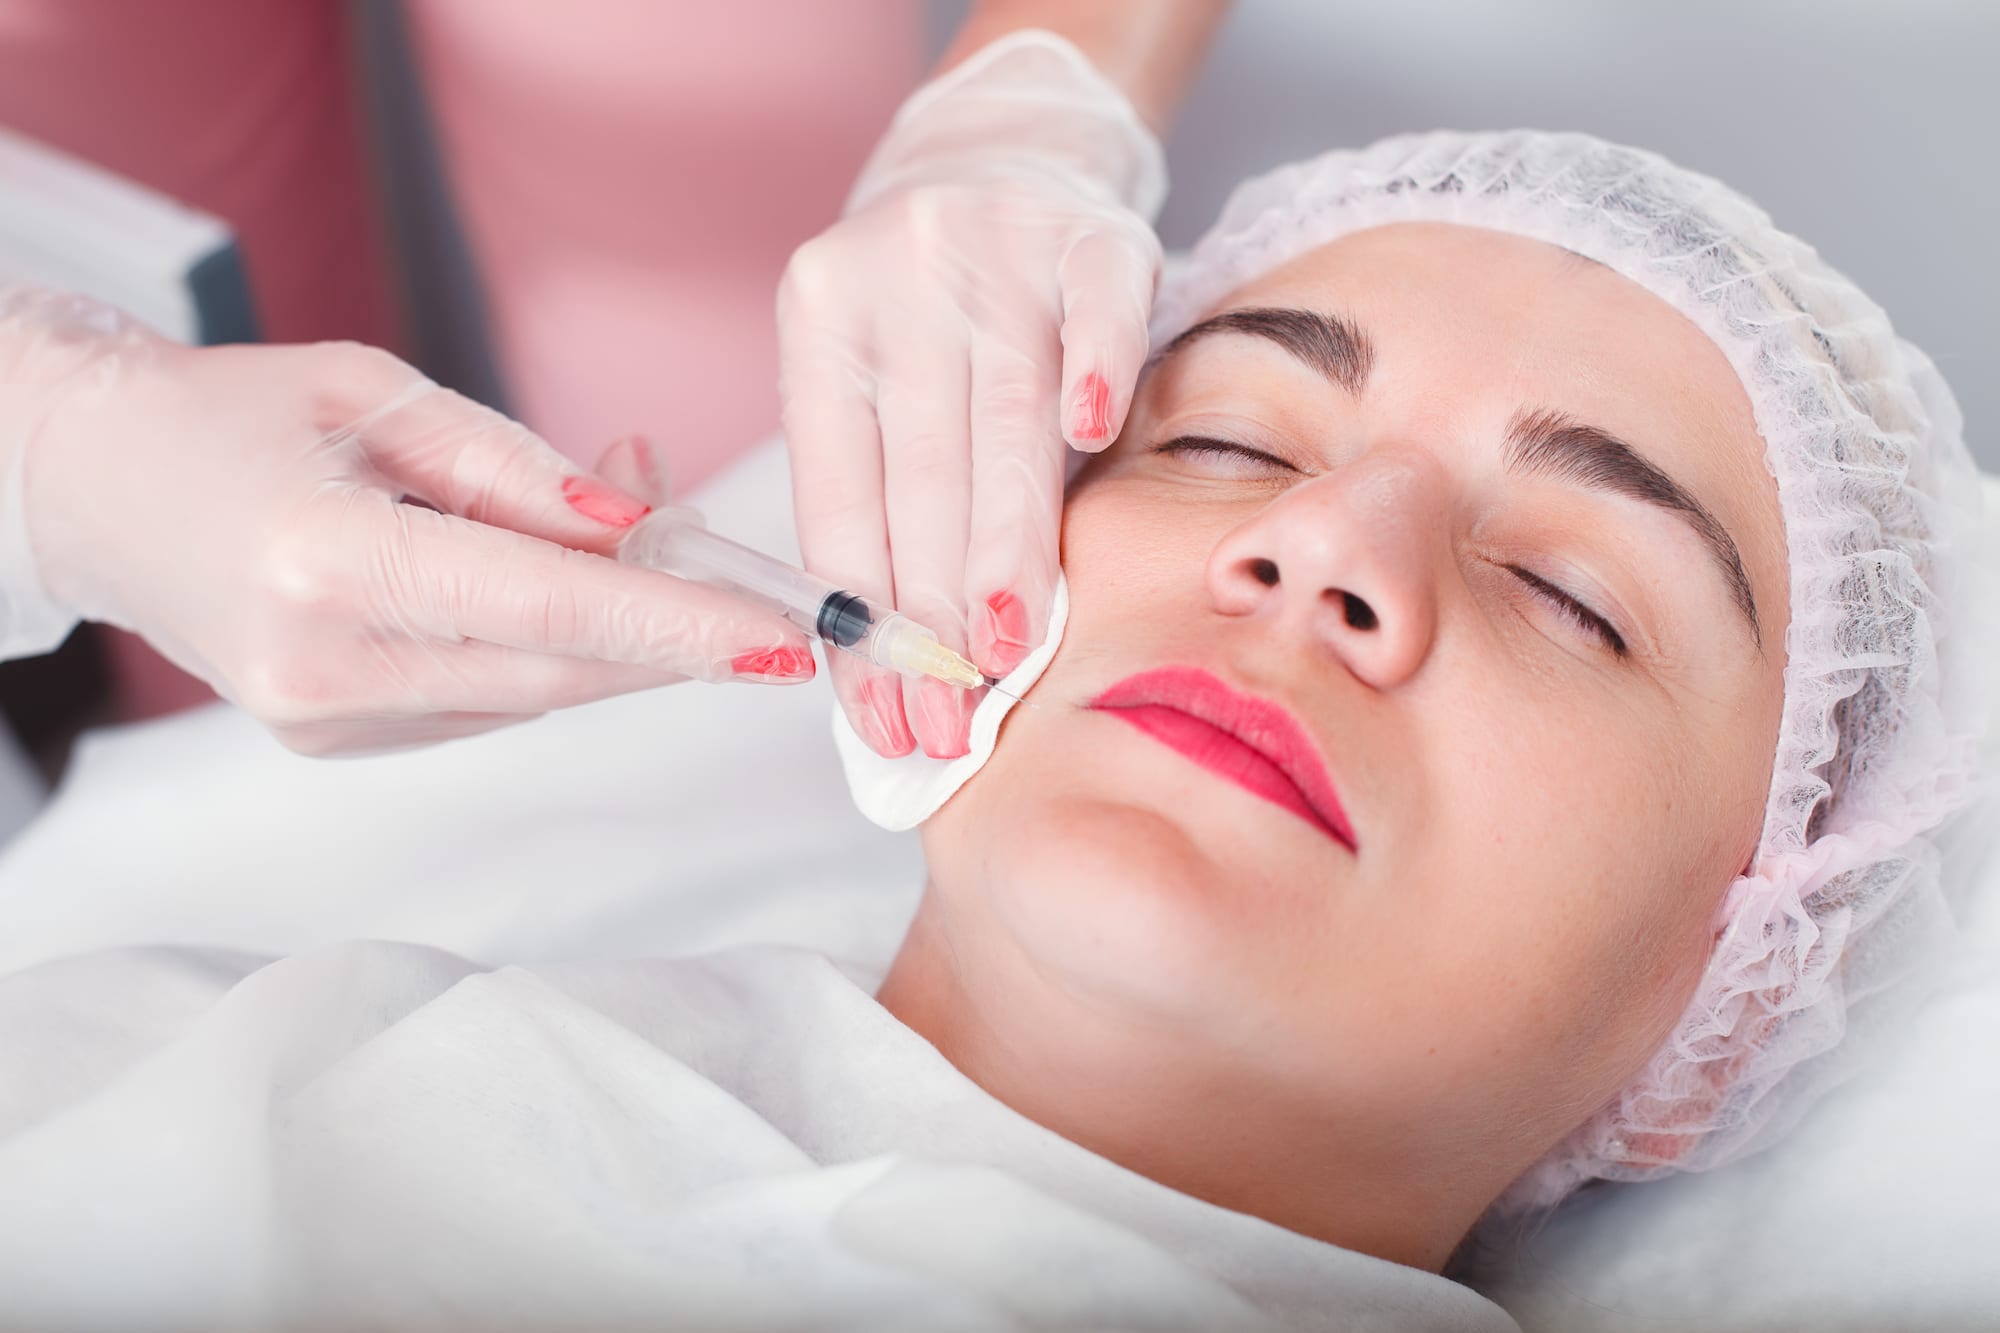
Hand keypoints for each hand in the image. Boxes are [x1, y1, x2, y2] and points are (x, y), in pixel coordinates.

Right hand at [8, 291, 815, 754]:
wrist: (95, 488)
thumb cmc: (231, 416)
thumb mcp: (377, 391)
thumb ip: (517, 467)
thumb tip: (639, 521)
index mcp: (327, 563)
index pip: (549, 608)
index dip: (680, 626)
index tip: (782, 638)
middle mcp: (322, 666)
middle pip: (559, 669)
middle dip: (674, 635)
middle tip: (756, 593)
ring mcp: (323, 719)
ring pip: (534, 692)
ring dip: (615, 631)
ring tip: (638, 535)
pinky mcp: (332, 739)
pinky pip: (488, 700)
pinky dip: (547, 648)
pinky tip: (552, 583)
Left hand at [778, 32, 1163, 757]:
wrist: (1004, 152)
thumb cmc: (935, 311)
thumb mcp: (876, 380)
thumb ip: (888, 496)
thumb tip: (899, 671)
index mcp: (821, 328)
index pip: (839, 504)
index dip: (859, 622)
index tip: (881, 720)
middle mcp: (896, 283)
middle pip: (919, 479)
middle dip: (930, 617)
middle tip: (945, 723)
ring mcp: (991, 249)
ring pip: (1002, 421)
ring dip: (1005, 546)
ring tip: (1002, 652)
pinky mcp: (1087, 231)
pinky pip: (1096, 305)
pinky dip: (1095, 368)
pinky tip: (1094, 437)